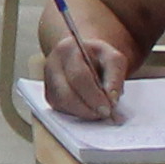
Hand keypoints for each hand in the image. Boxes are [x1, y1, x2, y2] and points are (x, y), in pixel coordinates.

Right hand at [33, 0, 134, 118]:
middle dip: (87, 108)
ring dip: (83, 112)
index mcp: (67, 49)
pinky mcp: (49, 95)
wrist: (84, 56)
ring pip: (62, 104)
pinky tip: (90, 110)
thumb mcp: (113, 58)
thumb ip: (116, 76)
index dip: (94, 95)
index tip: (109, 108)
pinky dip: (77, 113)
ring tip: (99, 112)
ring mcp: (48, 81)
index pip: (78, 76)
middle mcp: (52, 64)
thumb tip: (111, 99)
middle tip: (105, 114)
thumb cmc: (98, 57)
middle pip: (65, 93)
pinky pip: (61, 109)